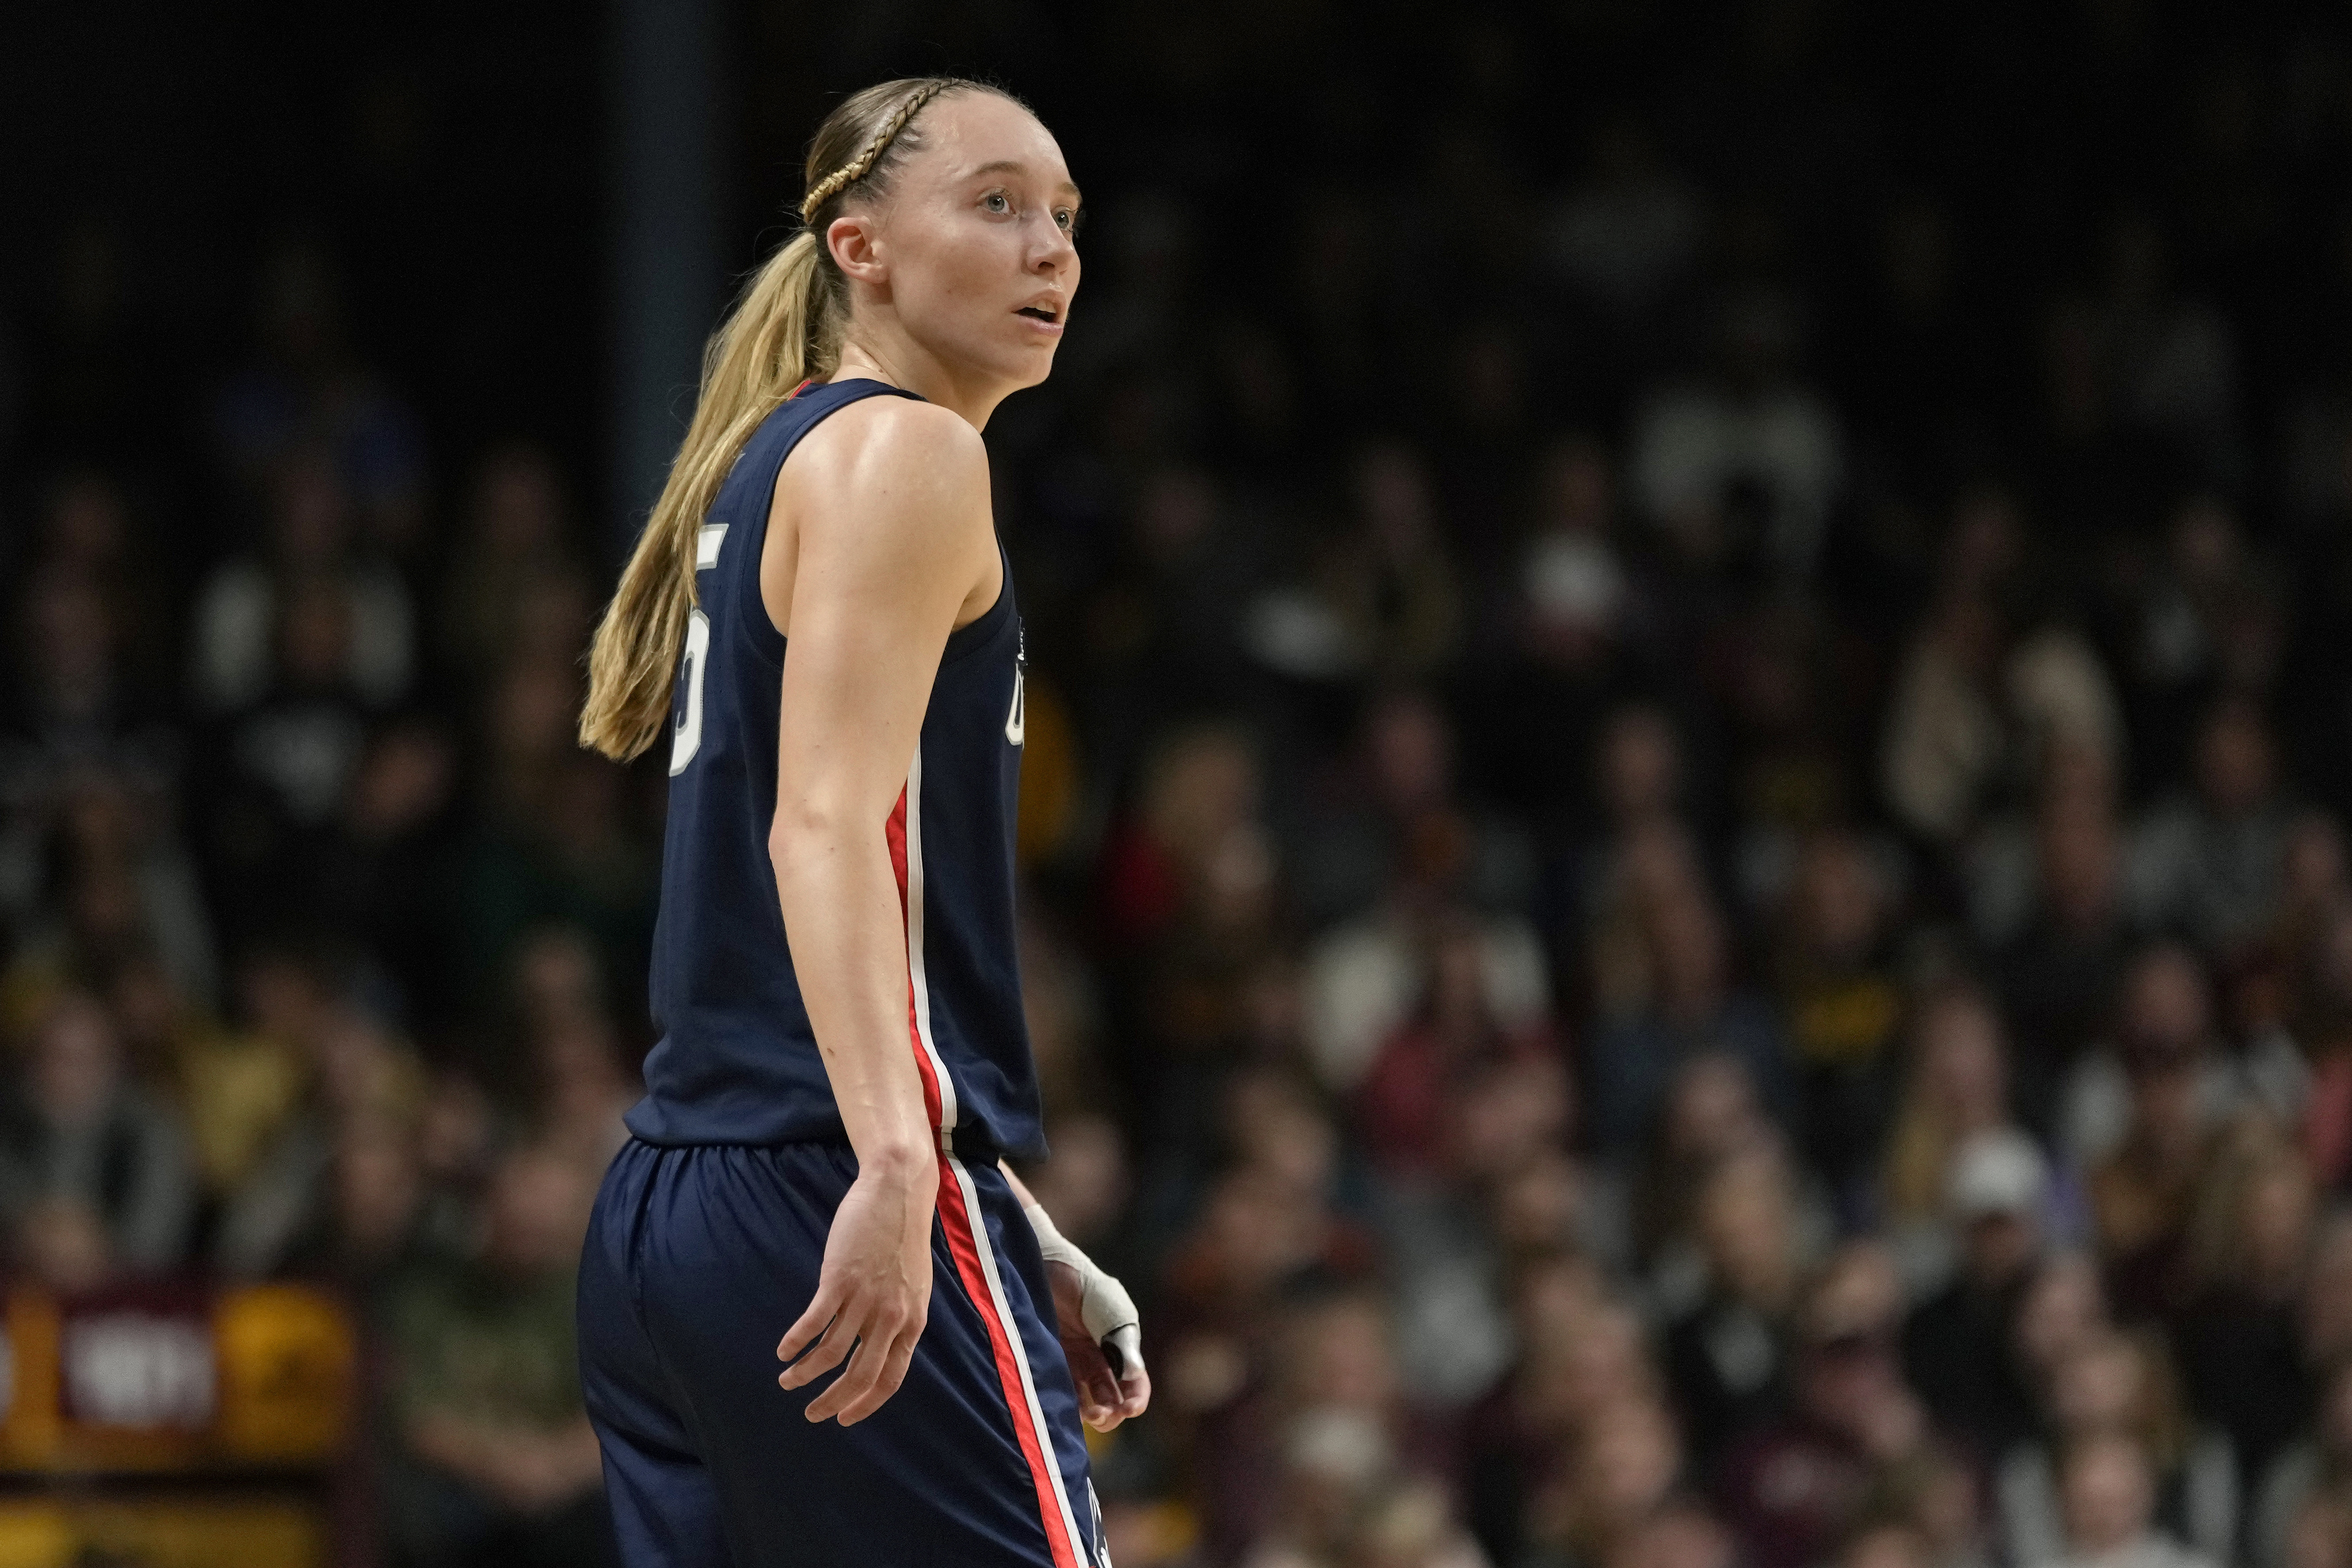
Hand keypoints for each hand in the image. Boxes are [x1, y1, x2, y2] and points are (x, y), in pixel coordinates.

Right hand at [778, 1157, 934, 1423]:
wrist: (897, 1192)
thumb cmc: (903, 1237)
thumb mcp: (914, 1286)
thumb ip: (899, 1317)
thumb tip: (879, 1345)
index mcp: (913, 1322)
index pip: (891, 1378)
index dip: (866, 1404)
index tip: (845, 1419)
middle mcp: (891, 1317)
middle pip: (860, 1375)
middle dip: (832, 1400)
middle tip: (811, 1413)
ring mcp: (865, 1298)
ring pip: (831, 1353)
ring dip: (805, 1374)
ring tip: (787, 1381)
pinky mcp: (840, 1279)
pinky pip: (814, 1322)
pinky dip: (797, 1341)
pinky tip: (784, 1351)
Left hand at [1047, 1260, 1149, 1431]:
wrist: (1040, 1264)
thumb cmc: (1080, 1281)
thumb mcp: (1107, 1306)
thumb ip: (1120, 1338)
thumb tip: (1133, 1374)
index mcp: (1119, 1346)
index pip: (1134, 1383)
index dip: (1135, 1400)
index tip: (1129, 1409)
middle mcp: (1097, 1360)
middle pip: (1111, 1399)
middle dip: (1112, 1413)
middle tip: (1102, 1413)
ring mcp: (1071, 1364)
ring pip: (1086, 1402)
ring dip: (1090, 1414)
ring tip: (1088, 1413)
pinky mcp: (1047, 1364)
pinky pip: (1059, 1392)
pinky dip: (1064, 1406)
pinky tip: (1064, 1408)